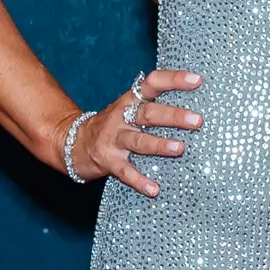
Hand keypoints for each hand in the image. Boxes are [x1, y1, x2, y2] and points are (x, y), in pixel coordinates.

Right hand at [64, 68, 200, 195]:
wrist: (72, 143)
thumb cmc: (112, 126)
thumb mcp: (128, 109)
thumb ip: (153, 106)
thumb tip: (194, 108)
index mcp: (129, 101)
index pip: (151, 84)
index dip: (173, 80)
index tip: (196, 80)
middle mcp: (121, 117)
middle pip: (148, 113)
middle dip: (173, 116)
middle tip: (197, 120)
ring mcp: (113, 140)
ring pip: (138, 141)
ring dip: (159, 144)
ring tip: (180, 148)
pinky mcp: (107, 161)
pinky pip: (125, 172)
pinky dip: (139, 181)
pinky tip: (154, 189)